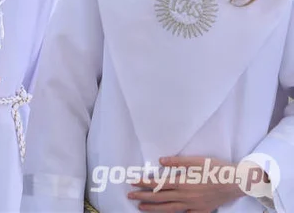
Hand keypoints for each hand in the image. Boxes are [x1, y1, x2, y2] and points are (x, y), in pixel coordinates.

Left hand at [128, 157, 246, 211]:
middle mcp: (186, 196)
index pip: (158, 184)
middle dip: (143, 197)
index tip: (133, 183)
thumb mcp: (198, 161)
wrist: (238, 183)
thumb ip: (178, 162)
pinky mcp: (202, 211)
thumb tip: (160, 161)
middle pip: (160, 198)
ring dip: (154, 209)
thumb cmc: (218, 169)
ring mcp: (194, 206)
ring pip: (169, 209)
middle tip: (130, 196)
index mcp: (183, 182)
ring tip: (141, 208)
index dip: (144, 184)